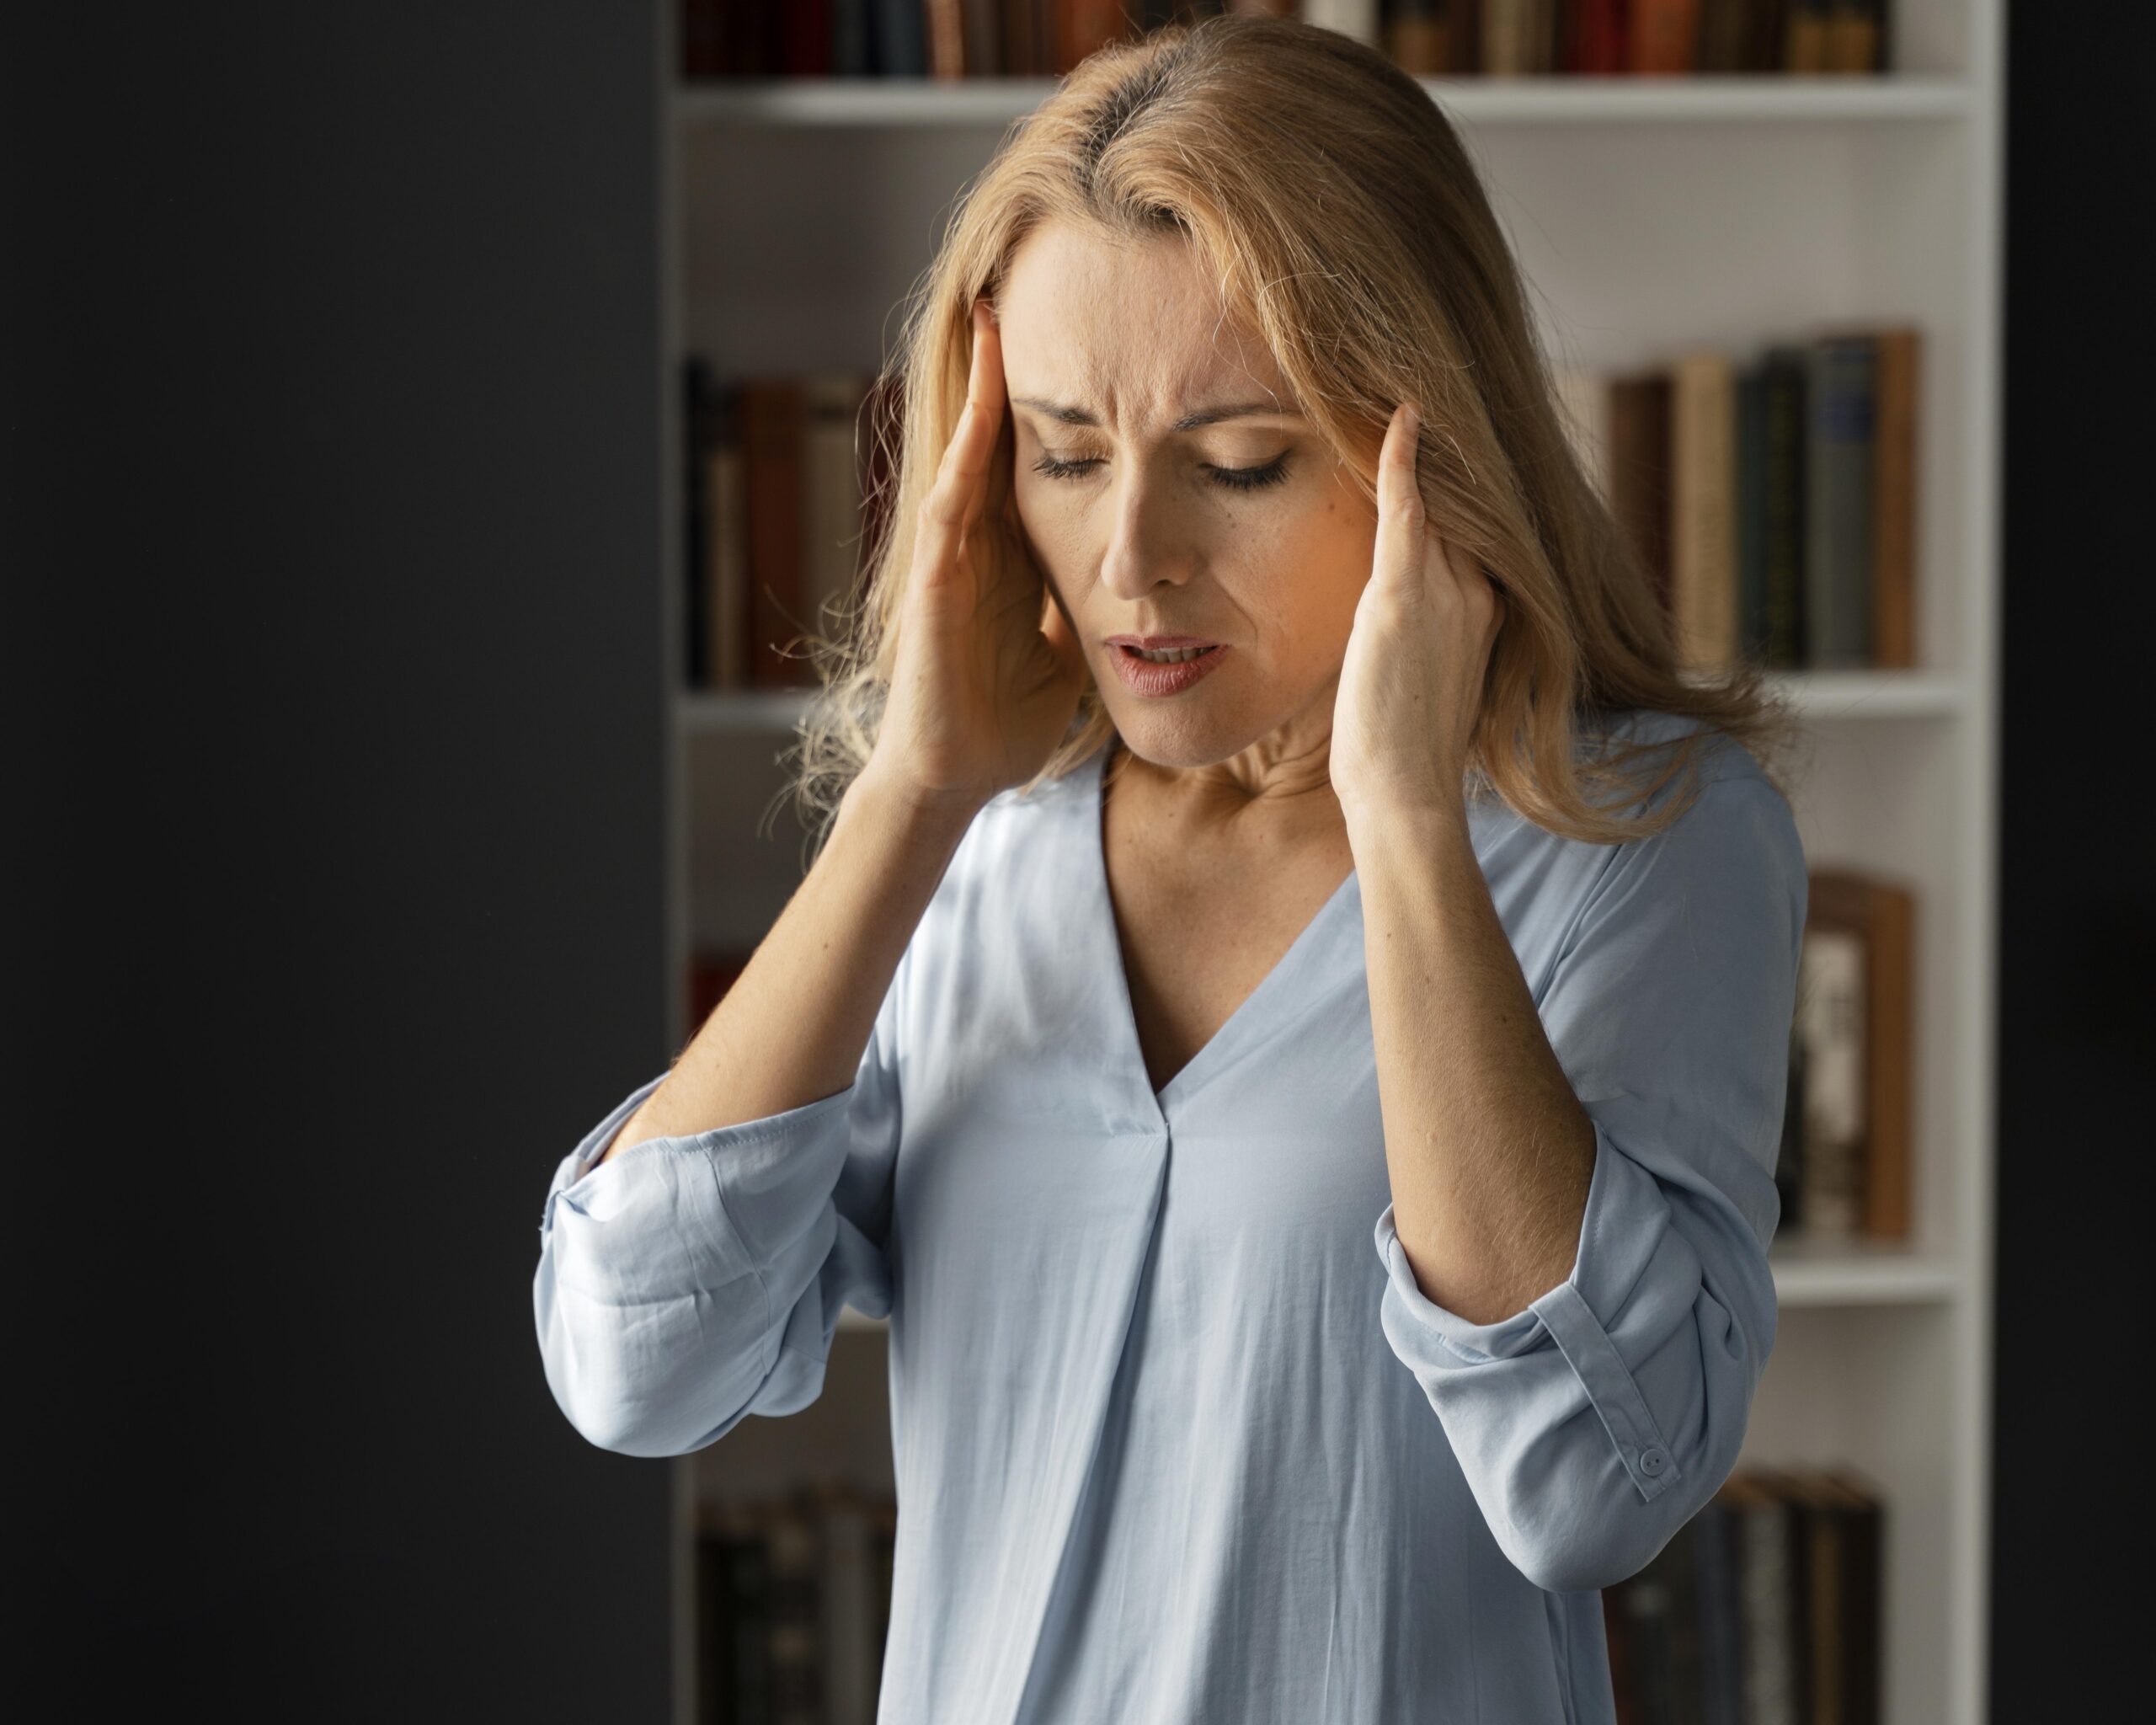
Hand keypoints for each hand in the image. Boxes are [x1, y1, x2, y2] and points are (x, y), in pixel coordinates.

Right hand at [864, 298, 1087, 814]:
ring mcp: (949, 558)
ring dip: (978, 390)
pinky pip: (950, 509)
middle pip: (996, 436)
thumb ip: (1093, 601)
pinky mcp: (932, 585)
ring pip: (966, 454)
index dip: (1058, 400)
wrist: (956, 773)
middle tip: (1026, 285)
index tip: (1088, 341)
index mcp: (1010, 551)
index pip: (1036, 457)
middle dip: (1008, 369)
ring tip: (992, 319)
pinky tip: (982, 414)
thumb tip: (1144, 577)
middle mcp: (976, 541)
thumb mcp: (1072, 644)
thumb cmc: (1006, 716)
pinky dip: (963, 458)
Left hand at [1330, 402, 1505, 826]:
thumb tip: (1397, 620)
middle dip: (1442, 462)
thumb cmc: (1404, 752)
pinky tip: (1401, 417)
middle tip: (1422, 397)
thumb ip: (1422, 637)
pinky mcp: (1403, 597)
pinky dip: (1402, 461)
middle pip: (1458, 508)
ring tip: (1402, 396)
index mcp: (1485, 613)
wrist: (1407, 792)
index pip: (1468, 533)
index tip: (1438, 448)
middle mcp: (1474, 592)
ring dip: (1422, 452)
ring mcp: (1444, 592)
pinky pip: (1407, 510)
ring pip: (1437, 501)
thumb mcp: (1424, 681)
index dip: (1452, 493)